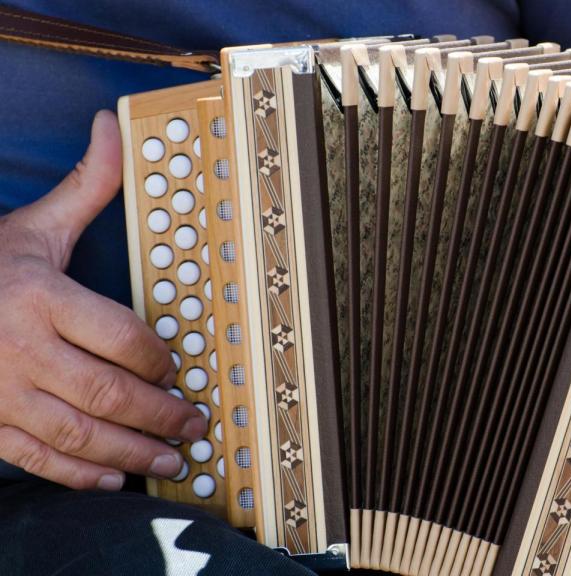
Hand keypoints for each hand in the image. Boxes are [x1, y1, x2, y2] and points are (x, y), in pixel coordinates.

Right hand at [0, 110, 204, 490]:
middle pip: (108, 392)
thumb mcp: (32, 225)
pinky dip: (76, 474)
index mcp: (39, 297)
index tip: (181, 369)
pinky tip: (111, 478)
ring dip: (131, 452)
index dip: (161, 360)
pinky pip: (34, 457)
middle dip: (161, 415)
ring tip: (171, 460)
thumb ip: (85, 185)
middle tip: (196, 424)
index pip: (121, 337)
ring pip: (78, 433)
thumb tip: (112, 126)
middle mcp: (19, 349)